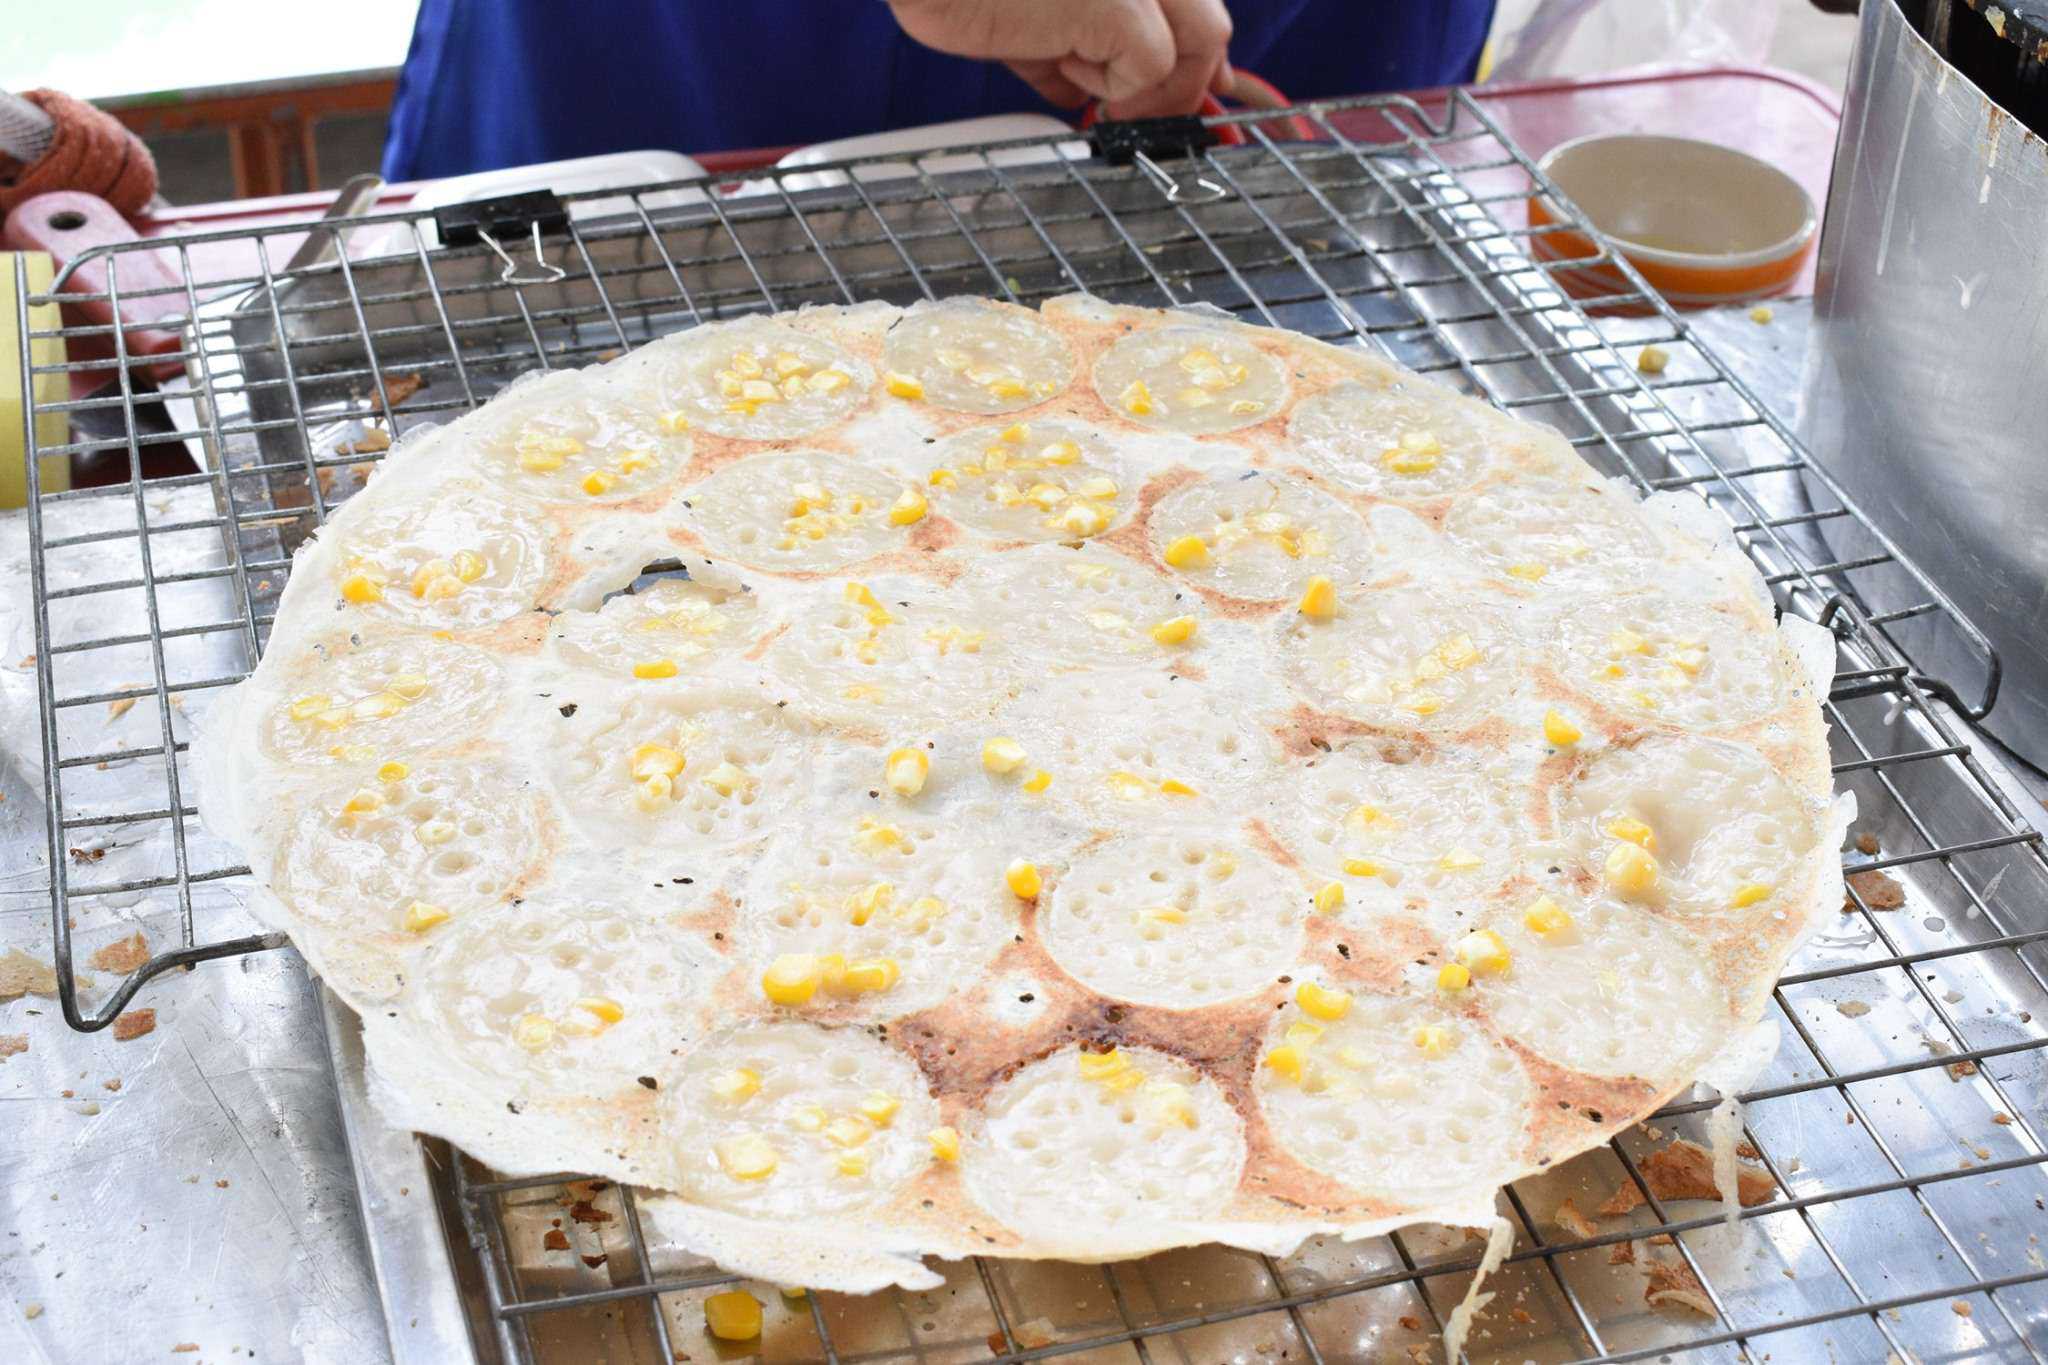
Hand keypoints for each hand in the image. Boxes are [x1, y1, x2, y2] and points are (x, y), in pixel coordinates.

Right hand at [888, 0, 1232, 118]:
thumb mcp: (1038, 12)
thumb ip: (1079, 37)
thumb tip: (1092, 86)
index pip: (1193, 8)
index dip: (1194, 57)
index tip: (1188, 90)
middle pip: (1209, 27)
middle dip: (1189, 83)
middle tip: (1143, 116)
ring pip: (1198, 48)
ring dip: (1149, 91)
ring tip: (1091, 93)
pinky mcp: (1119, 5)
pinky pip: (1146, 69)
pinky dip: (1114, 90)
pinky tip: (1067, 74)